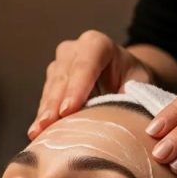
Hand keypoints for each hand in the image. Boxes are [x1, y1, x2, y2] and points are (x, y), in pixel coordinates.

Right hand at [28, 30, 153, 139]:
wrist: (123, 76)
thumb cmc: (133, 80)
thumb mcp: (139, 84)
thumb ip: (130, 97)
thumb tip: (119, 122)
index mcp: (98, 44)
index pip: (85, 64)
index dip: (76, 88)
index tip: (69, 110)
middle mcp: (74, 50)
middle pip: (62, 77)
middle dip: (55, 103)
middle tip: (48, 124)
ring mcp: (59, 64)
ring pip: (50, 89)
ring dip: (45, 112)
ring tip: (38, 132)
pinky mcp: (50, 81)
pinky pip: (45, 100)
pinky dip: (43, 117)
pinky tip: (37, 133)